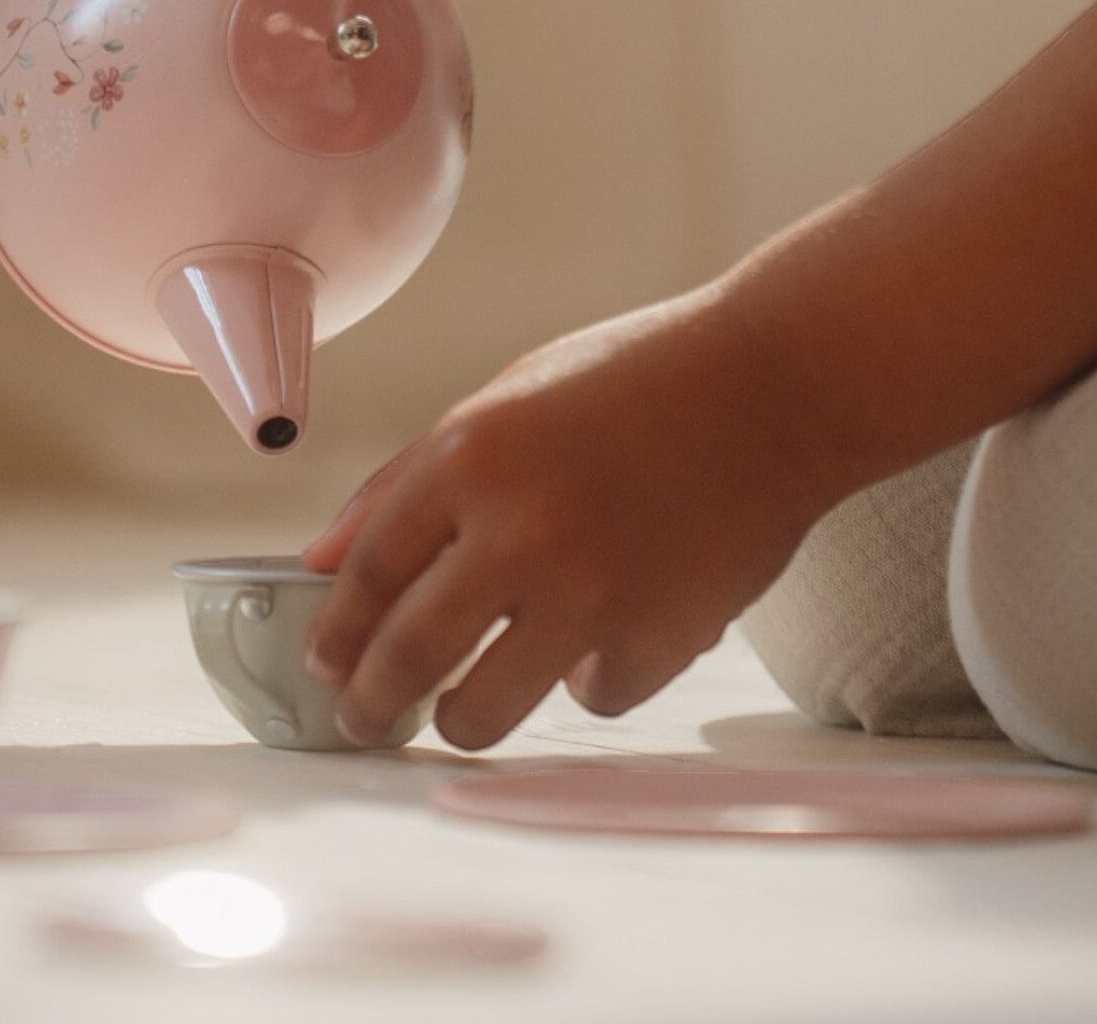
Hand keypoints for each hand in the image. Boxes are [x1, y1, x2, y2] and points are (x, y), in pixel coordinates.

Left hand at [299, 287, 830, 750]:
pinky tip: (608, 629)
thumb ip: (409, 478)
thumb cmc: (640, 379)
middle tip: (366, 718)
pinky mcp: (655, 637)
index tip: (326, 662)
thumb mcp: (509, 397)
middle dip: (371, 703)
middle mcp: (517, 527)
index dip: (336, 630)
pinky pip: (591, 693)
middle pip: (406, 656)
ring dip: (463, 716)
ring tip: (466, 708)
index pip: (366, 571)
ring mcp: (588, 590)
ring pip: (481, 709)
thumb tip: (320, 558)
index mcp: (471, 454)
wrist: (776, 385)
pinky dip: (592, 671)